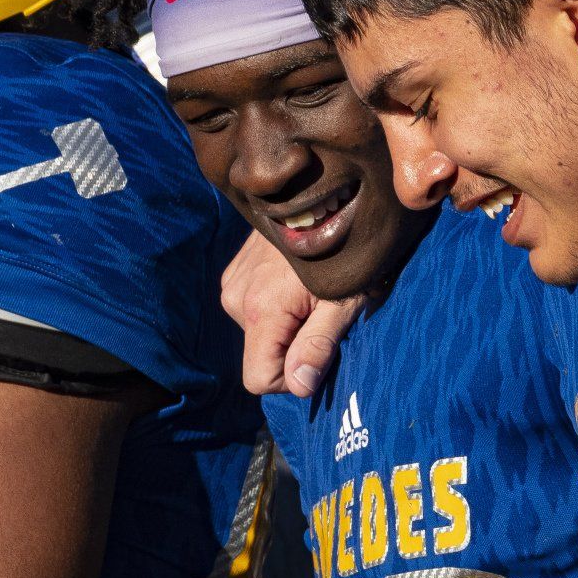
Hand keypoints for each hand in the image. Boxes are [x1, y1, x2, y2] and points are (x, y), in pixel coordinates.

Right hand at [219, 230, 362, 396]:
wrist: (325, 190)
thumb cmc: (345, 245)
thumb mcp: (345, 298)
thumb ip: (319, 343)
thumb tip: (299, 388)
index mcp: (260, 309)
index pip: (259, 379)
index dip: (293, 377)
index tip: (321, 349)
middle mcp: (235, 297)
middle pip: (261, 355)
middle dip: (294, 345)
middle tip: (324, 309)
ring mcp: (232, 282)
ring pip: (258, 332)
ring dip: (287, 323)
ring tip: (313, 289)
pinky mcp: (236, 270)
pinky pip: (252, 308)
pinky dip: (277, 304)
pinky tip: (297, 279)